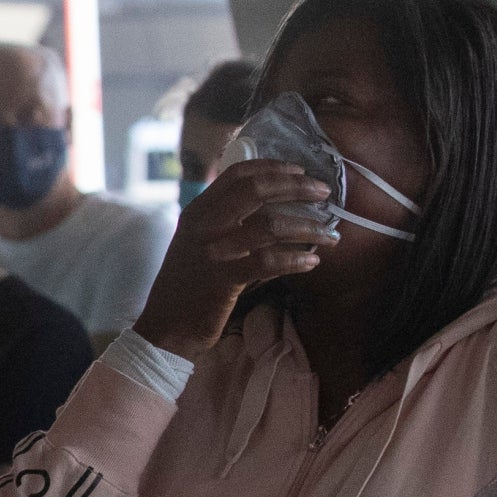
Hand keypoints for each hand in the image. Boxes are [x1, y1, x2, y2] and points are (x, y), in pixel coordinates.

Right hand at [132, 160, 333, 360]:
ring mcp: (213, 251)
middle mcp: (203, 225)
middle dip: (297, 187)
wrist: (165, 328)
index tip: (299, 170)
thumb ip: (226, 224)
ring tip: (330, 234)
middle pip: (256, 190)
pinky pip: (270, 262)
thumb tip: (273, 211)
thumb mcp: (198, 244)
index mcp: (197, 211)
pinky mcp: (224, 279)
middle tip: (324, 192)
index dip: (272, 167)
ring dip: (308, 227)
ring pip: (270, 225)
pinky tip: (312, 261)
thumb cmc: (187, 288)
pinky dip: (296, 259)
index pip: (237, 174)